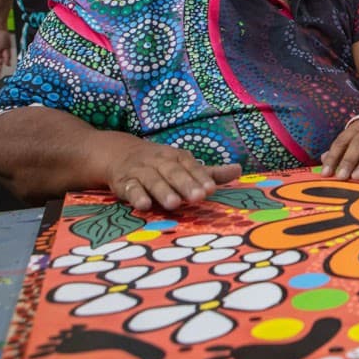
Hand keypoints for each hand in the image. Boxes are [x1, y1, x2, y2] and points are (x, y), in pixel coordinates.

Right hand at [106, 143, 240, 211]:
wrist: (120, 153)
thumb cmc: (161, 164)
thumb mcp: (185, 165)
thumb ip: (210, 173)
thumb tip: (238, 170)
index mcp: (177, 156)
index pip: (190, 166)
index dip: (200, 178)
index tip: (211, 190)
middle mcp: (159, 161)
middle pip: (173, 172)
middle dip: (185, 184)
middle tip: (197, 197)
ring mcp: (140, 170)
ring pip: (152, 180)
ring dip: (163, 191)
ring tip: (174, 204)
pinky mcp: (124, 182)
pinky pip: (130, 188)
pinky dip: (136, 195)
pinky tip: (144, 205)